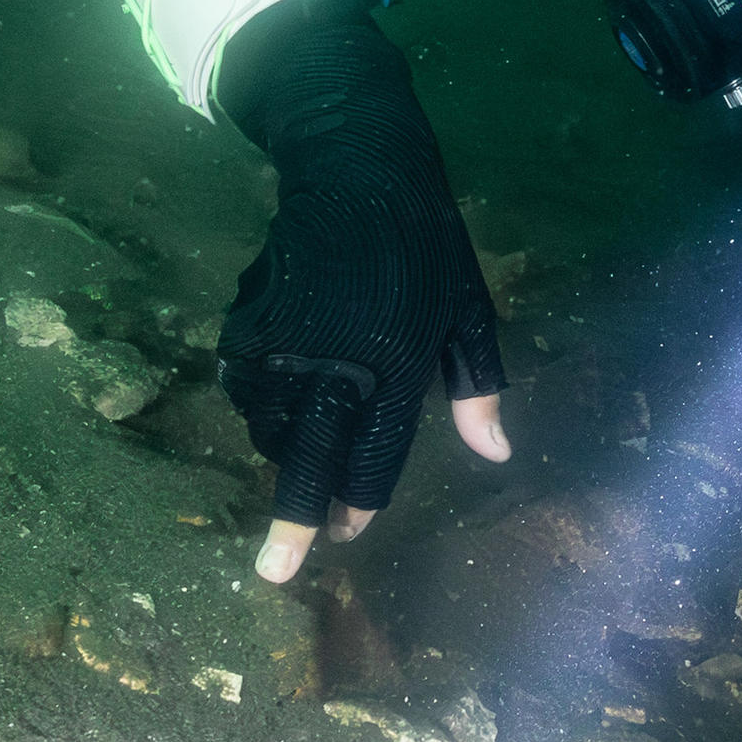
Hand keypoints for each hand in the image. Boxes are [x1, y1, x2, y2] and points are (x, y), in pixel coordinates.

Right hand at [211, 0, 511, 580]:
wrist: (355, 164)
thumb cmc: (428, 244)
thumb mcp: (470, 313)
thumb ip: (479, 389)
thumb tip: (498, 458)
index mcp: (395, 366)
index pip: (372, 458)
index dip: (358, 504)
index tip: (346, 538)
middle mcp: (336, 362)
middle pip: (307, 460)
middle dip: (292, 523)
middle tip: (274, 577)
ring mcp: (287, 341)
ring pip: (271, 426)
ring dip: (283, 454)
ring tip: (297, 460)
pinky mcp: (251, 317)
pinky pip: (243, 384)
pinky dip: (254, 405)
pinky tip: (272, 404)